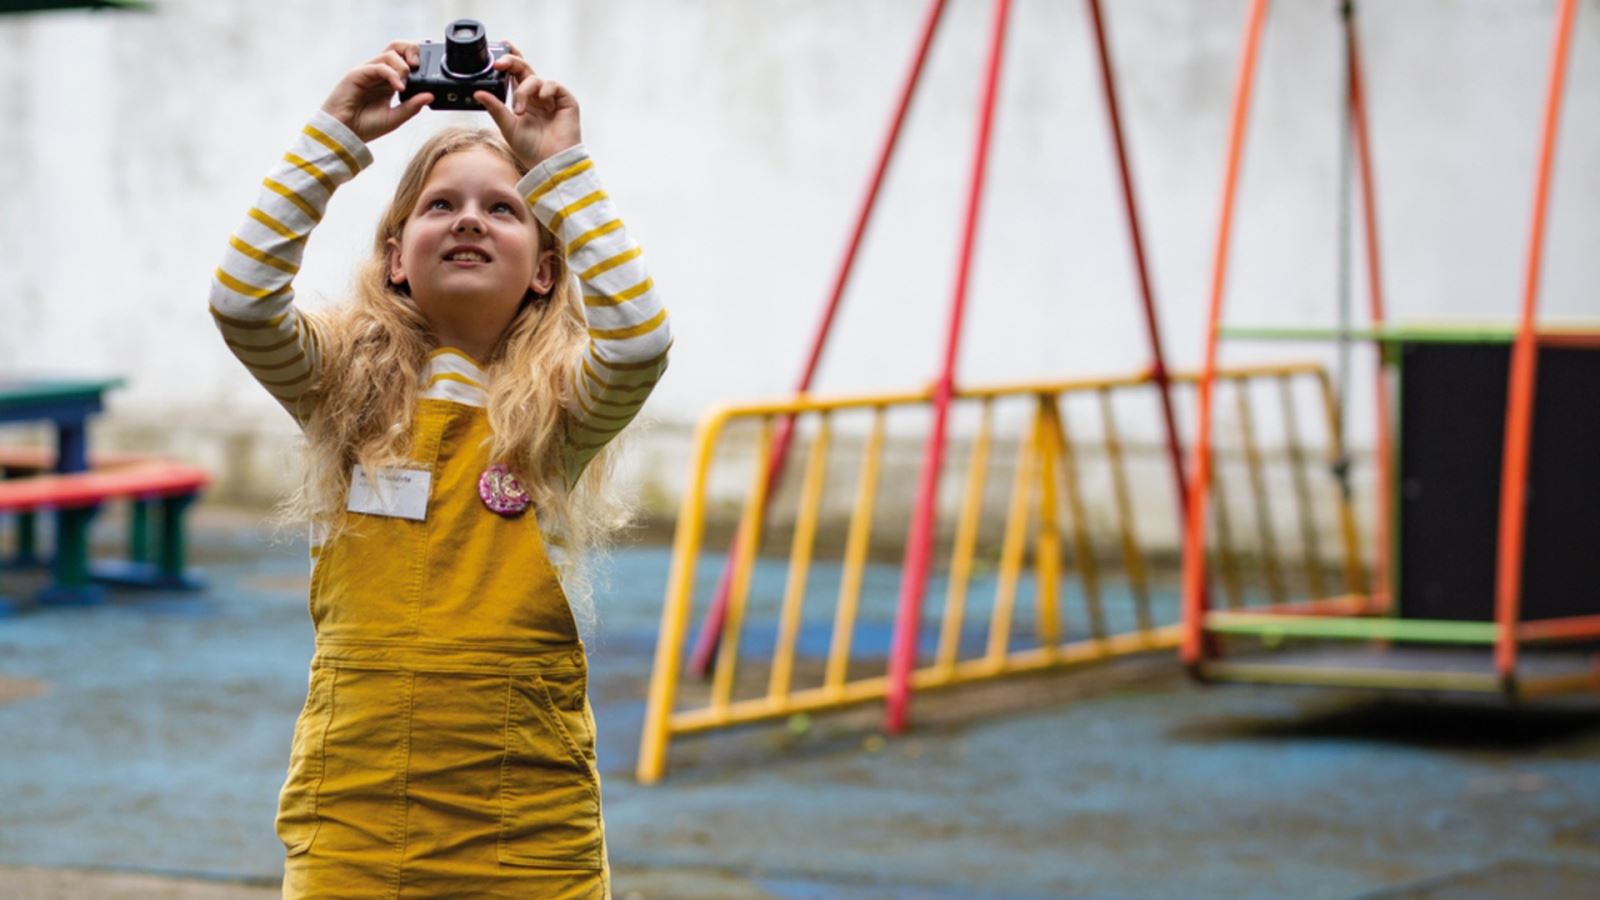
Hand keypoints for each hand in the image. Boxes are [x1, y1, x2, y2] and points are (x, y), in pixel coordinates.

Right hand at [320, 42, 432, 142]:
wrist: (343, 133)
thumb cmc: (365, 126)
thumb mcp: (395, 118)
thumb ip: (412, 107)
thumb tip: (430, 96)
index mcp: (389, 81)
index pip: (405, 59)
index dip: (418, 59)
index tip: (429, 72)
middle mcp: (380, 73)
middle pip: (397, 47)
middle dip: (412, 50)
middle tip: (418, 67)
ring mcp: (369, 71)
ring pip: (390, 53)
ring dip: (403, 66)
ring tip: (405, 84)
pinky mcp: (358, 74)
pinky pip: (379, 66)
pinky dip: (392, 74)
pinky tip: (399, 88)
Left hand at [475, 46, 581, 169]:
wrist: (550, 162)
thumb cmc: (531, 149)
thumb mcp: (507, 126)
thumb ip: (495, 108)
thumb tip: (478, 92)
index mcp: (524, 100)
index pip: (515, 75)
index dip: (509, 61)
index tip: (497, 53)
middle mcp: (537, 96)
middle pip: (524, 69)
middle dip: (512, 62)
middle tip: (500, 63)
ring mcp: (552, 98)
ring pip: (535, 79)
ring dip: (524, 91)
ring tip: (520, 111)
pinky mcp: (566, 100)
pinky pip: (552, 85)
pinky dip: (545, 90)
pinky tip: (543, 103)